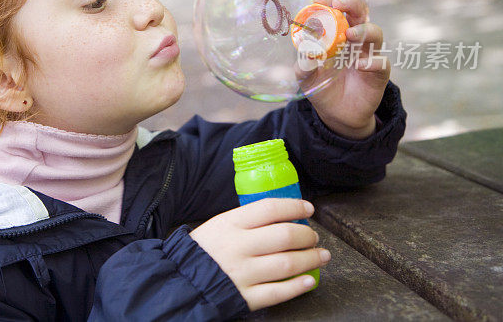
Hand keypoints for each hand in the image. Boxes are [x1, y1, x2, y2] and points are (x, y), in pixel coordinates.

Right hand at [189, 199, 329, 311]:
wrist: (181, 280)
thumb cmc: (204, 250)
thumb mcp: (218, 225)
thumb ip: (246, 220)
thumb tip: (282, 215)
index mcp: (229, 224)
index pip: (269, 208)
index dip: (294, 206)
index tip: (308, 208)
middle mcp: (238, 247)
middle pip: (284, 235)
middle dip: (307, 235)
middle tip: (314, 236)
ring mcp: (243, 273)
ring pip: (287, 264)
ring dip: (311, 259)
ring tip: (321, 255)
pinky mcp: (246, 297)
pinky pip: (279, 292)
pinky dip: (299, 286)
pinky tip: (309, 280)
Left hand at [296, 0, 390, 139]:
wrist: (336, 114)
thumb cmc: (321, 87)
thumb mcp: (306, 76)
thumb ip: (303, 64)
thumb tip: (305, 52)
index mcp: (336, 35)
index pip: (337, 12)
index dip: (330, 2)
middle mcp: (355, 41)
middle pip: (360, 14)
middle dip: (352, 5)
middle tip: (339, 5)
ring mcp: (368, 55)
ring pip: (375, 34)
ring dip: (364, 30)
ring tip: (350, 35)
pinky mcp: (378, 74)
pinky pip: (381, 63)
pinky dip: (373, 62)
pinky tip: (360, 65)